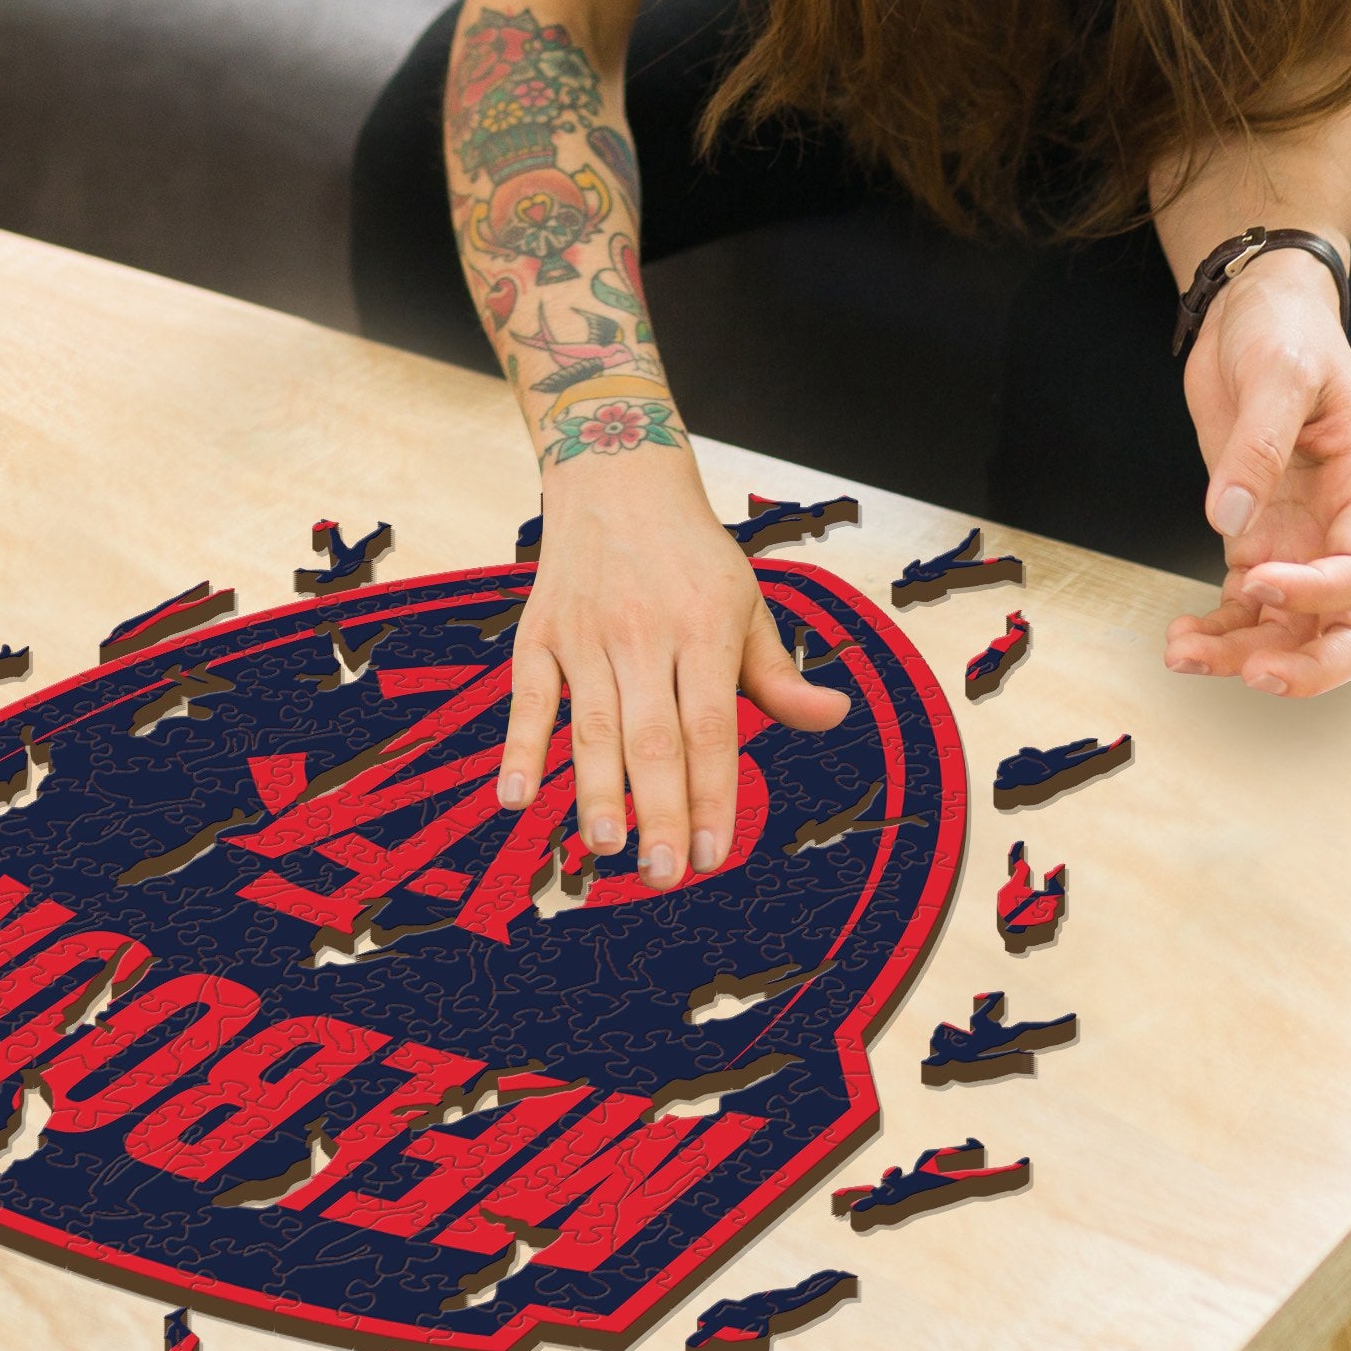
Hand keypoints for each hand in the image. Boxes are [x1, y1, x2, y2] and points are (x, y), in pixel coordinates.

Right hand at [495, 454, 849, 887]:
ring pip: (591, 725)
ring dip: (597, 791)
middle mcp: (644, 633)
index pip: (712, 727)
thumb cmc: (691, 553)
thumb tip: (833, 716)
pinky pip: (527, 697)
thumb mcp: (746, 600)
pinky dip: (519, 747)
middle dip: (660, 811)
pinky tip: (516, 799)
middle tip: (663, 875)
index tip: (714, 856)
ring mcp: (586, 634)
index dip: (713, 794)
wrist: (618, 475)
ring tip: (606, 848)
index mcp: (705, 628)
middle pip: (653, 737)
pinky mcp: (538, 633)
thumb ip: (777, 673)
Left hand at [1166, 248, 1350, 695]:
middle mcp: (1338, 525)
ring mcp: (1297, 537)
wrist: (1253, 307)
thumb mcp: (1278, 372)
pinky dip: (1218, 631)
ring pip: (1290, 629)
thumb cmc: (1285, 329)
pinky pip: (1246, 606)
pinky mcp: (1253, 536)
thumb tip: (1229, 519)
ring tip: (1183, 653)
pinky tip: (1181, 637)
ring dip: (1243, 655)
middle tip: (1251, 674)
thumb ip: (1258, 445)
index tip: (1253, 577)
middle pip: (1348, 627)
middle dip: (1306, 664)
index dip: (1314, 592)